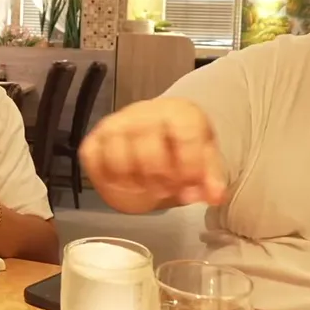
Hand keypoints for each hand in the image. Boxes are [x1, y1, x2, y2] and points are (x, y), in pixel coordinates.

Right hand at [78, 97, 225, 213]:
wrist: (156, 134)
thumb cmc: (181, 148)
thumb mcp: (204, 160)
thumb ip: (211, 179)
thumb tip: (214, 197)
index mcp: (178, 112)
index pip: (184, 136)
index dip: (191, 167)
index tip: (193, 186)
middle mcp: (143, 112)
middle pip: (149, 154)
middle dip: (162, 181)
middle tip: (169, 190)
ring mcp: (115, 124)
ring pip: (119, 160)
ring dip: (135, 183)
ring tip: (149, 188)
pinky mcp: (94, 139)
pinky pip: (94, 162)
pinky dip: (108, 180)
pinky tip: (126, 183)